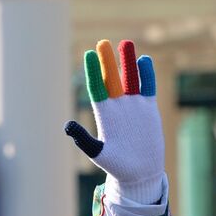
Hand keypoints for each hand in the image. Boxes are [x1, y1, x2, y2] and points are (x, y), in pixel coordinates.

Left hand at [64, 40, 164, 201]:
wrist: (139, 172)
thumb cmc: (116, 165)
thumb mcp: (98, 152)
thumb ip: (83, 139)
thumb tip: (67, 126)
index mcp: (104, 114)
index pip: (97, 87)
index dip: (93, 71)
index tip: (88, 55)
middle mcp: (118, 107)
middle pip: (112, 79)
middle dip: (107, 62)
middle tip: (102, 43)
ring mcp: (134, 106)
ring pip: (131, 79)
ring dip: (128, 63)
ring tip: (125, 44)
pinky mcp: (148, 109)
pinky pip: (148, 88)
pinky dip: (147, 76)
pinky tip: (144, 61)